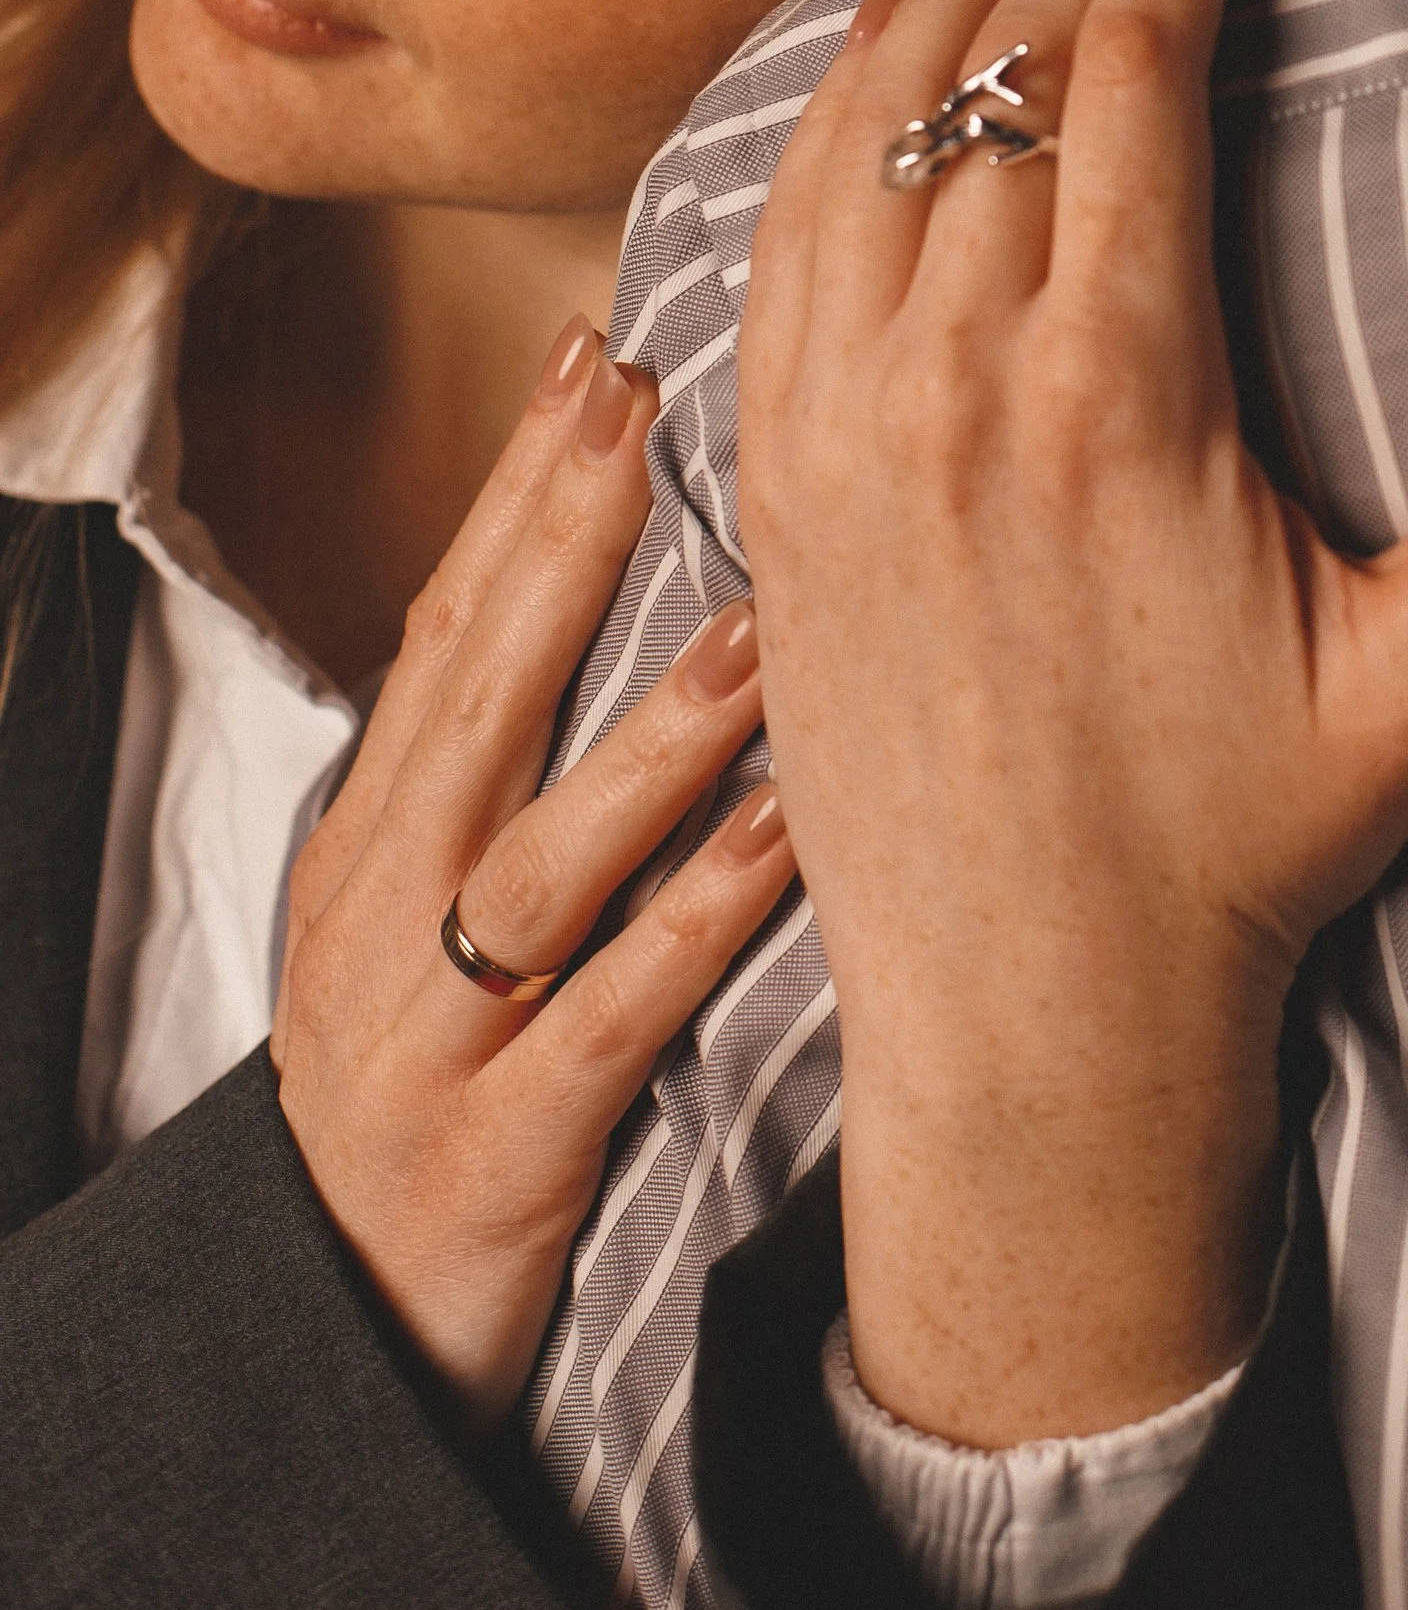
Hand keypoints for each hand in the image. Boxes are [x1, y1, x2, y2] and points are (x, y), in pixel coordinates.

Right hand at [271, 318, 797, 1420]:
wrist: (326, 1336)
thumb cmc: (426, 1083)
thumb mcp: (422, 911)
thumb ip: (509, 765)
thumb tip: (607, 583)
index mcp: (376, 837)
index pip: (448, 625)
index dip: (518, 488)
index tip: (596, 360)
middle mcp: (386, 910)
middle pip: (479, 698)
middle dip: (564, 545)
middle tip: (651, 414)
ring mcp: (432, 1031)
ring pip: (546, 855)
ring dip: (653, 736)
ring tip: (758, 622)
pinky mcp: (497, 1150)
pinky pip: (611, 1020)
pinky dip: (698, 924)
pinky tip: (791, 844)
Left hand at [741, 0, 1407, 1449]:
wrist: (1032, 1017)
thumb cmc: (1246, 844)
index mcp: (1118, 399)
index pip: (1132, 73)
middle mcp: (953, 384)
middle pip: (1004, 62)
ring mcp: (838, 423)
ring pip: (874, 121)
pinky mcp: (774, 475)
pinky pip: (778, 228)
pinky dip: (829, 99)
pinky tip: (882, 36)